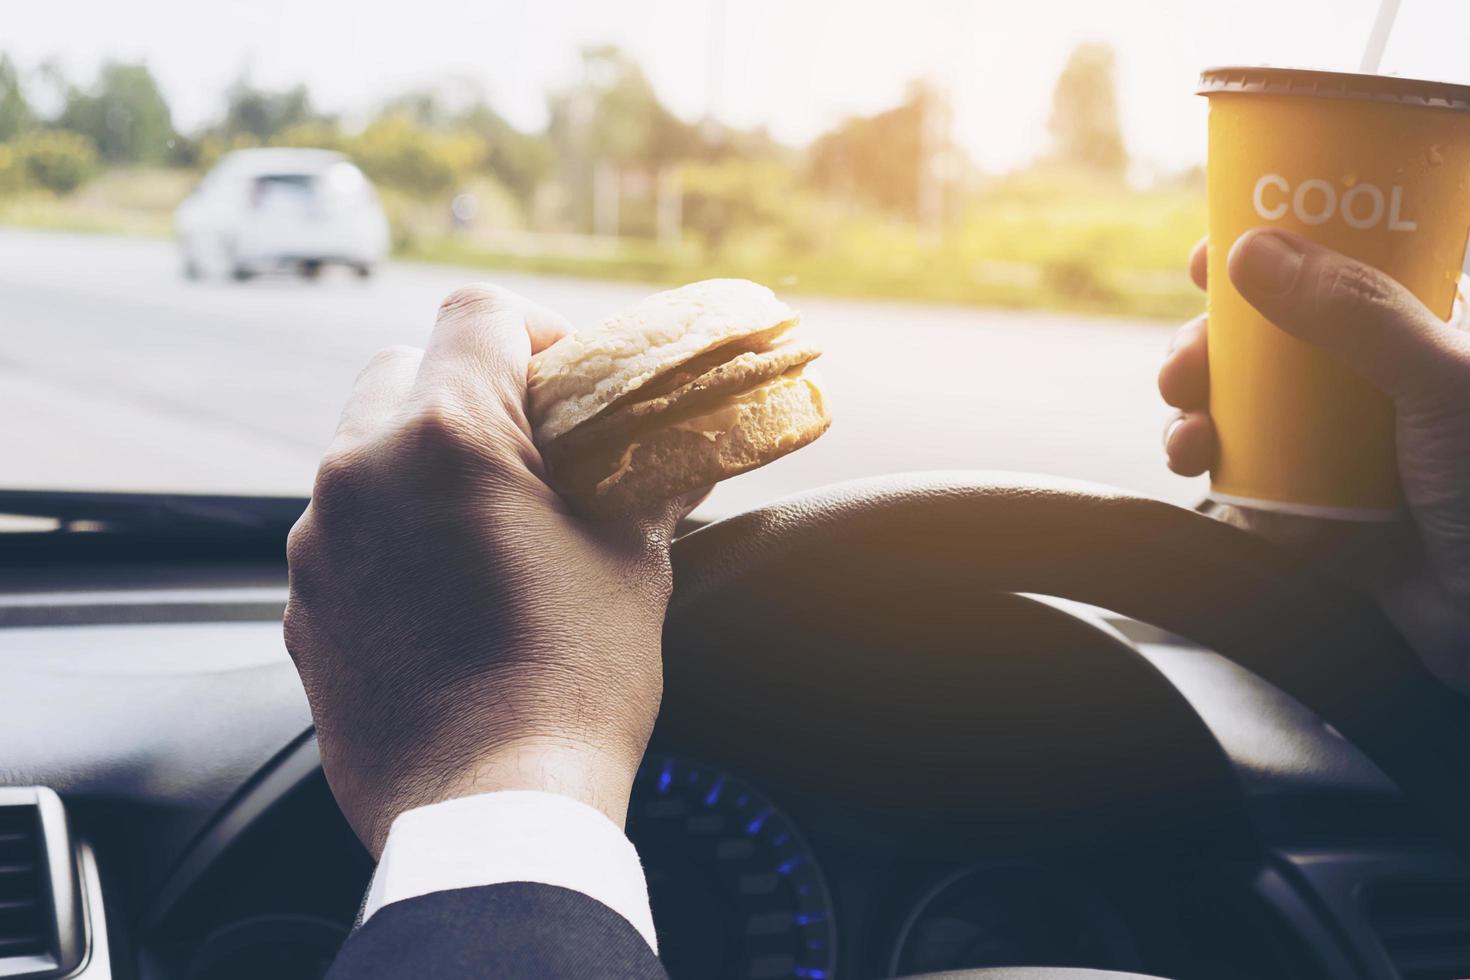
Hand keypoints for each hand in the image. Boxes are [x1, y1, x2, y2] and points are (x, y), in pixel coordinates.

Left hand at [285, 285, 694, 854]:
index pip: (476, 314)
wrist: (494, 806)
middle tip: (525, 447)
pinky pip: (341, 529)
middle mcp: (361, 469)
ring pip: (362, 448)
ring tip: (482, 526)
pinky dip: (387, 531)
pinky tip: (442, 589)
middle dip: (464, 389)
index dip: (533, 331)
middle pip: (404, 366)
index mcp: (448, 436)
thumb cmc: (576, 678)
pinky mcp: (299, 602)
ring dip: (419, 460)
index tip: (564, 379)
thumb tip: (673, 449)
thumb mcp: (631, 558)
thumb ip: (636, 479)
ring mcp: (318, 539)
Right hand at [1159, 230, 1469, 689]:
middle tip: (1183, 367)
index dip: (1266, 251)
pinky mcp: (1310, 507)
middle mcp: (1373, 382)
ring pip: (1240, 403)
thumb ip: (1355, 315)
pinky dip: (1204, 466)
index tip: (1207, 258)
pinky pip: (1237, 473)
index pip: (1334, 265)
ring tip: (1185, 434)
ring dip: (1192, 409)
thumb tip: (1253, 249)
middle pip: (1266, 336)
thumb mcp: (1439, 385)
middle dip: (1207, 346)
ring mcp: (1338, 446)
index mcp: (1419, 331)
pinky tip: (1199, 469)